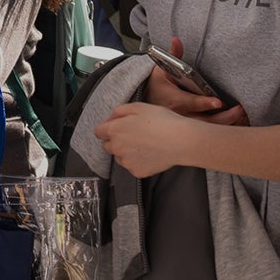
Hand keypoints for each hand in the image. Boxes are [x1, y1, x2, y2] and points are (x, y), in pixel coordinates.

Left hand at [93, 100, 223, 177]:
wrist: (181, 141)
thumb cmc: (161, 120)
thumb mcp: (139, 106)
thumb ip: (119, 112)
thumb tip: (110, 119)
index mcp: (114, 130)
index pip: (99, 132)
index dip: (108, 128)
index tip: (119, 126)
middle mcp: (116, 148)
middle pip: (107, 145)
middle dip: (116, 140)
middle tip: (134, 135)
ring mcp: (126, 162)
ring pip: (119, 157)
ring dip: (126, 151)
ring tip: (145, 144)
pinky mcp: (136, 172)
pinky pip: (132, 166)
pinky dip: (138, 161)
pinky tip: (150, 153)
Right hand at [143, 37, 247, 123]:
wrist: (146, 106)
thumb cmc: (156, 88)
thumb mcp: (160, 71)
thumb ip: (172, 56)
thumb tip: (176, 40)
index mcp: (174, 100)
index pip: (192, 103)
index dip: (205, 103)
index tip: (219, 102)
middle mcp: (182, 116)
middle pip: (205, 121)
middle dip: (224, 117)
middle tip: (240, 110)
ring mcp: (188, 125)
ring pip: (209, 130)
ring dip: (227, 124)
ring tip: (243, 116)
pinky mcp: (193, 131)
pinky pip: (210, 133)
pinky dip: (224, 129)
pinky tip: (238, 123)